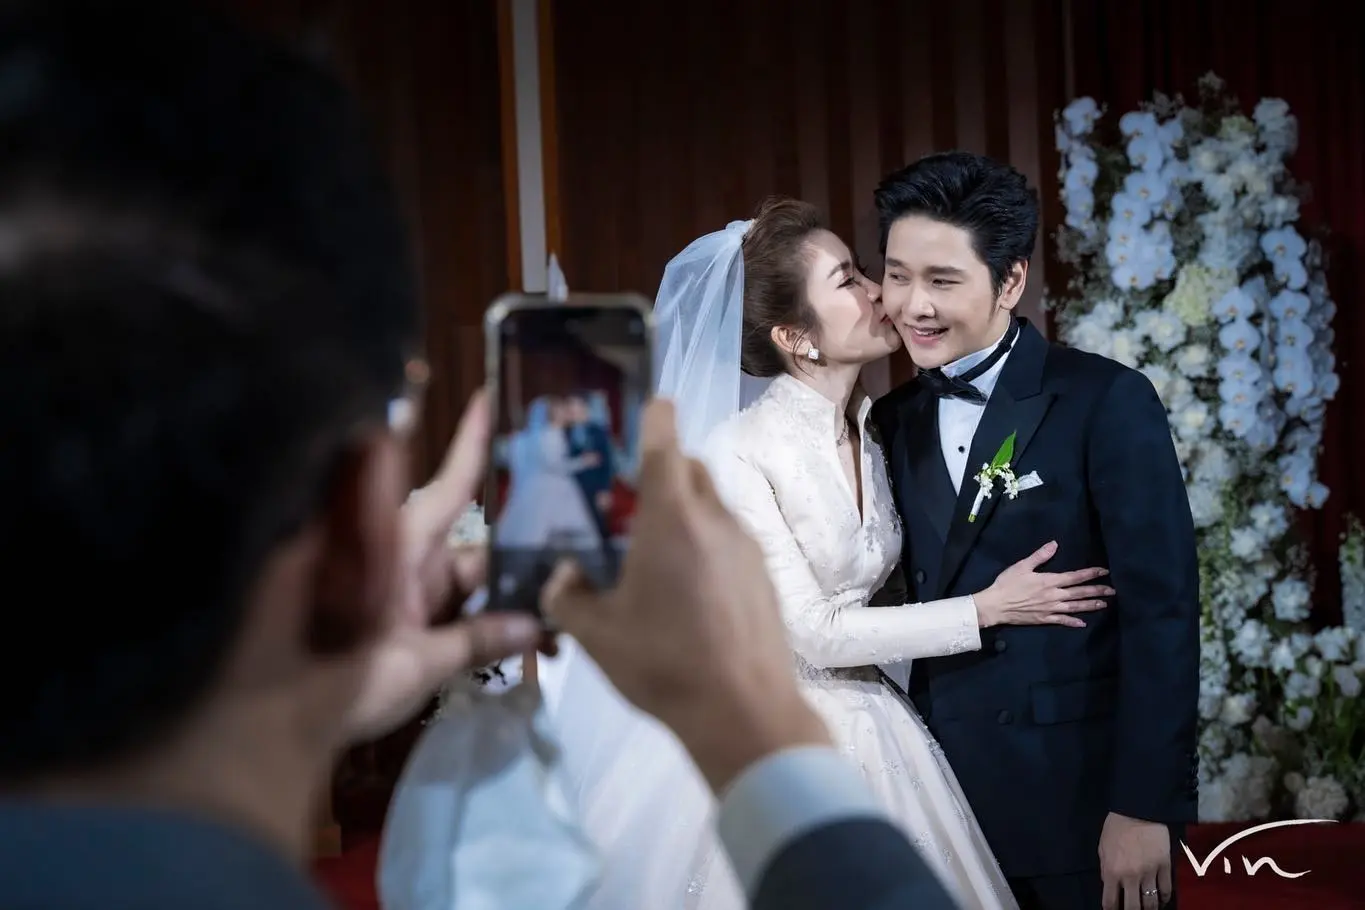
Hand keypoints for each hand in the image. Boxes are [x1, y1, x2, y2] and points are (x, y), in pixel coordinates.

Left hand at [342, 389, 541, 741]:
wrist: (268, 730)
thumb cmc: (337, 682)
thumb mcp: (419, 665)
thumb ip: (477, 640)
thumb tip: (536, 623)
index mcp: (396, 549)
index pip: (446, 487)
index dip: (469, 445)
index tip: (484, 398)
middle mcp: (390, 559)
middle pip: (462, 547)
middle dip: (508, 567)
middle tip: (561, 582)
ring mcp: (382, 590)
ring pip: (448, 581)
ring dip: (488, 601)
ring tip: (542, 621)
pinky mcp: (376, 622)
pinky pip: (429, 608)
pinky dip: (461, 621)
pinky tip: (504, 641)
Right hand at [543, 399, 829, 791]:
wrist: (745, 712)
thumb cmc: (664, 664)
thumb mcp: (595, 634)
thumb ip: (567, 597)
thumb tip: (560, 577)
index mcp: (672, 518)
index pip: (664, 443)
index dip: (654, 416)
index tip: (647, 403)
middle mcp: (716, 519)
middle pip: (691, 470)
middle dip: (663, 470)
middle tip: (628, 497)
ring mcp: (747, 547)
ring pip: (713, 507)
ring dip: (685, 513)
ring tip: (653, 551)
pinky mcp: (765, 577)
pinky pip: (729, 542)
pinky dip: (705, 546)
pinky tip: (685, 590)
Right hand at [974, 541, 1112, 627]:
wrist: (996, 605)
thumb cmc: (1007, 584)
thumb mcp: (1022, 566)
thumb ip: (1040, 556)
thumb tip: (1055, 544)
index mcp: (1049, 581)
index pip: (1075, 577)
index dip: (1090, 574)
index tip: (1104, 571)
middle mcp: (1054, 596)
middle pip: (1079, 593)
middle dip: (1097, 591)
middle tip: (1112, 591)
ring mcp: (1050, 609)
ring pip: (1075, 607)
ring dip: (1090, 605)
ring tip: (1103, 604)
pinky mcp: (1044, 619)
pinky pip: (1062, 621)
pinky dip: (1073, 622)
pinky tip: (1082, 623)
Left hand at [1099, 812, 1171, 909]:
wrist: (1138, 810)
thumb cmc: (1116, 827)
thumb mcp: (1102, 848)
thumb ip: (1105, 869)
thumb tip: (1109, 885)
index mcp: (1112, 871)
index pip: (1110, 902)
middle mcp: (1130, 877)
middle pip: (1133, 908)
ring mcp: (1149, 873)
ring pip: (1151, 903)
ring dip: (1149, 909)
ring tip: (1147, 908)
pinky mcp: (1165, 867)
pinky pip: (1166, 890)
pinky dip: (1164, 898)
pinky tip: (1161, 900)